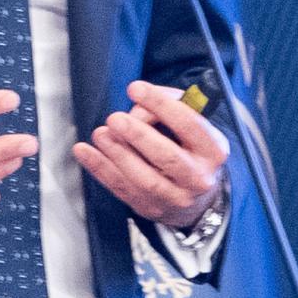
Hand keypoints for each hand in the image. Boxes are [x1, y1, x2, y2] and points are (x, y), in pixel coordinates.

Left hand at [73, 81, 227, 228]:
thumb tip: (140, 102)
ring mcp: (174, 198)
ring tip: (100, 133)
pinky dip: (100, 169)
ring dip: (118, 154)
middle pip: (168, 157)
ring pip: (144, 179)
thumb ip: (172, 106)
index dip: (162, 106)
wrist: (198, 200)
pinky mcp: (150, 208)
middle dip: (139, 136)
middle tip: (116, 118)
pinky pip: (122, 189)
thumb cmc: (191, 150)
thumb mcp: (194, 125)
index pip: (190, 125)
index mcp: (213, 151)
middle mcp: (198, 178)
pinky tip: (84, 152)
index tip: (136, 88)